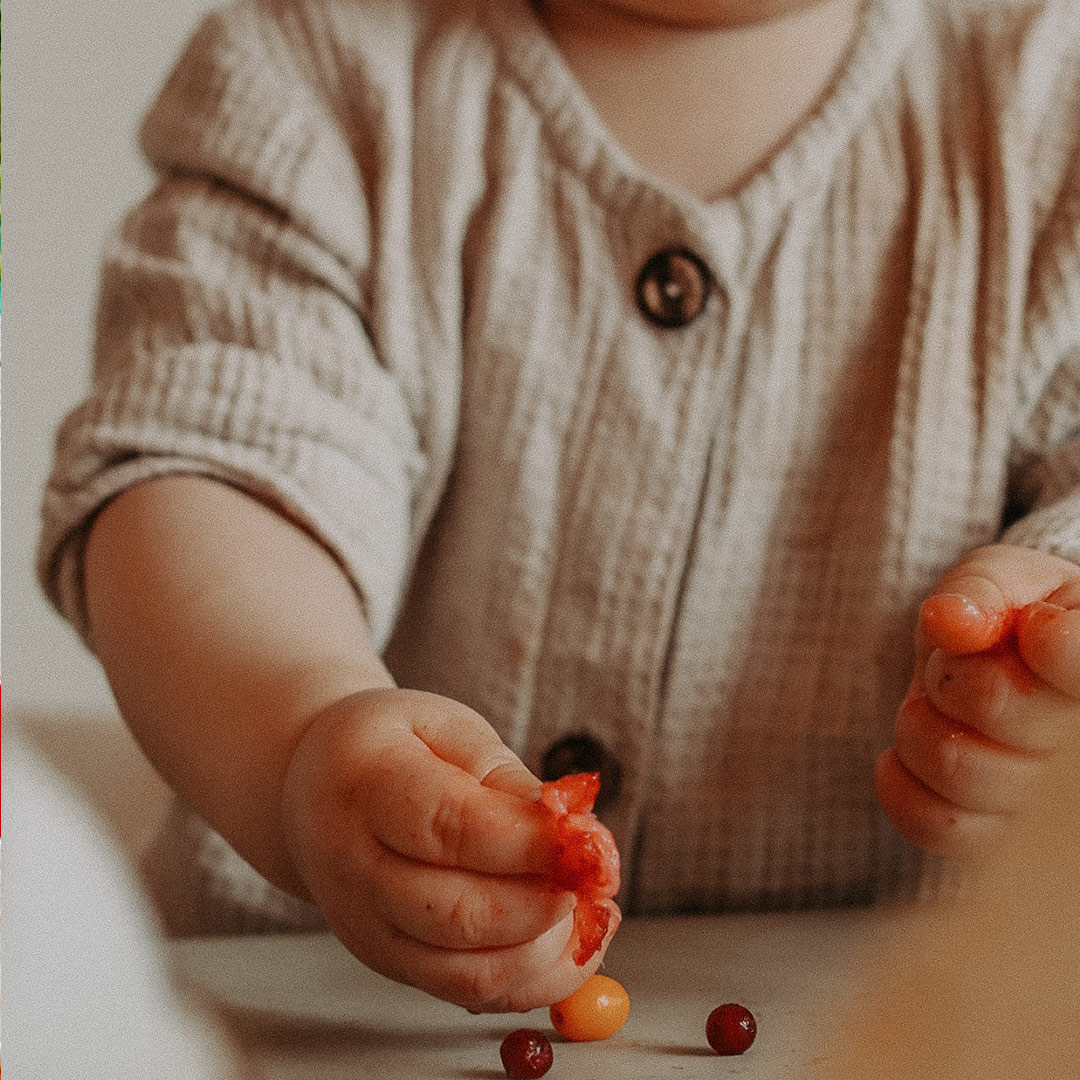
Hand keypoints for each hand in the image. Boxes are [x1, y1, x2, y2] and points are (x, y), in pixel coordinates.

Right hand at [280, 688, 618, 1011]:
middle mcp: (355, 868)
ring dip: (546, 950)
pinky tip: (571, 942)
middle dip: (544, 904)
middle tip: (595, 876)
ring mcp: (366, 927)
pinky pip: (468, 993)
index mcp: (366, 786)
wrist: (314, 787)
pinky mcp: (389, 962)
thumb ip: (504, 777)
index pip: (448, 828)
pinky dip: (532, 981)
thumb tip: (568, 830)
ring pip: (465, 971)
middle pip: (455, 913)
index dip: (525, 843)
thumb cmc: (392, 747)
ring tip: (592, 908)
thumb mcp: (446, 728)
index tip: (584, 839)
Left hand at [875, 544, 1079, 857]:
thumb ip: (983, 588)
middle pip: (995, 703)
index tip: (1033, 630)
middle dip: (951, 671)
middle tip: (958, 669)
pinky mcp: (995, 835)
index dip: (1050, 647)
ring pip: (958, 767)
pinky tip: (904, 755)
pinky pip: (938, 825)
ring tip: (937, 709)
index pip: (1079, 662)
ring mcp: (1044, 803)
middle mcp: (1079, 744)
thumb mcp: (999, 578)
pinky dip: (902, 784)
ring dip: (922, 725)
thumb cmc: (1003, 617)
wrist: (987, 669)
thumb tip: (951, 620)